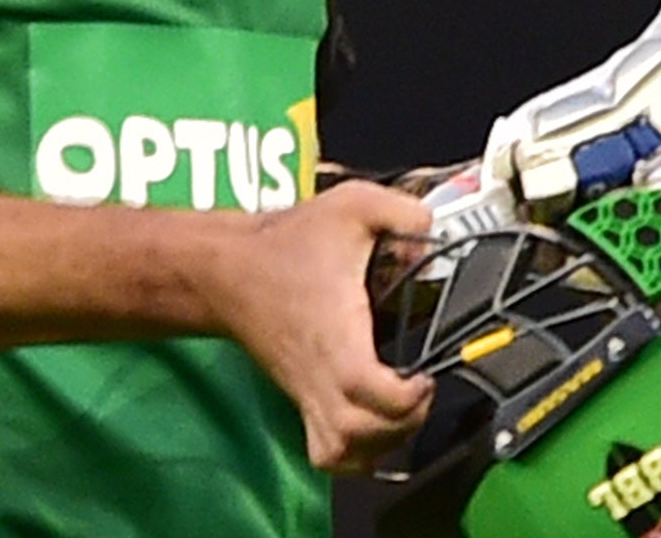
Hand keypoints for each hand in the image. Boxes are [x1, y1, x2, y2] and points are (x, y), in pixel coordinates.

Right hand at [209, 181, 434, 474]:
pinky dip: (355, 454)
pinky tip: (374, 427)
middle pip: (365, 437)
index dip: (413, 396)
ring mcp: (307, 394)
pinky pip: (328, 454)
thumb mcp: (352, 206)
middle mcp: (321, 378)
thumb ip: (402, 211)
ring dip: (383, 443)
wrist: (225, 267)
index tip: (428, 371)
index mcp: (338, 338)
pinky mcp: (300, 399)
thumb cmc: (287, 242)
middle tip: (421, 388)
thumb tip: (435, 230)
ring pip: (346, 454)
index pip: (378, 396)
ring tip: (401, 409)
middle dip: (406, 422)